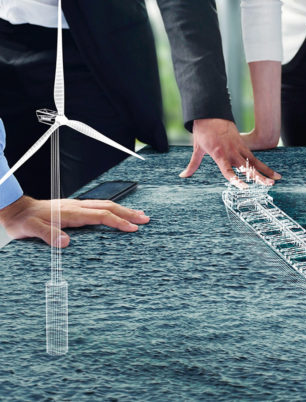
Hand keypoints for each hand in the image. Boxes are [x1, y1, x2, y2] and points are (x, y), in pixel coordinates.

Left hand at [0, 196, 149, 246]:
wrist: (16, 210)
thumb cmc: (24, 221)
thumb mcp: (32, 230)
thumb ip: (49, 235)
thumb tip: (66, 242)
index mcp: (71, 212)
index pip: (101, 215)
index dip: (118, 222)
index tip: (133, 229)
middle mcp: (77, 207)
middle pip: (109, 207)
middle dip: (129, 213)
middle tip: (146, 219)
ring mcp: (77, 206)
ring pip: (106, 205)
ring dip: (124, 210)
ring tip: (140, 214)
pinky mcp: (75, 208)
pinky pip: (99, 207)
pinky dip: (113, 209)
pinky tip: (118, 212)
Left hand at [180, 118, 280, 184]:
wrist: (210, 113)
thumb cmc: (203, 132)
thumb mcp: (197, 148)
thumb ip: (193, 165)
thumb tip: (183, 175)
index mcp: (219, 154)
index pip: (228, 171)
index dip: (236, 180)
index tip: (244, 188)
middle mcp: (232, 152)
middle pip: (247, 167)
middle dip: (258, 177)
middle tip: (269, 185)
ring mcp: (239, 148)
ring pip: (254, 162)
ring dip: (265, 171)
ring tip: (276, 179)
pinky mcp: (243, 144)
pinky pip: (254, 157)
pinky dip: (262, 164)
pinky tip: (271, 172)